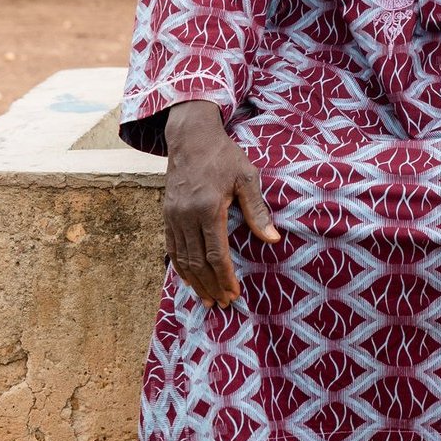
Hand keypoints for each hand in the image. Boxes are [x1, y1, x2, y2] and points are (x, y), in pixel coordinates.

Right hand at [163, 100, 278, 309]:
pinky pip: (171, 247)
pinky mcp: (166, 214)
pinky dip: (180, 267)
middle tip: (224, 303)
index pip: (217, 254)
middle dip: (211, 285)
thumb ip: (257, 210)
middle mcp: (186, 216)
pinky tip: (189, 279)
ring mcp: (173, 216)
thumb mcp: (246, 177)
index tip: (235, 293)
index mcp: (208, 208)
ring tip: (207, 299)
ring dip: (195, 282)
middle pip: (198, 262)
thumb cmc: (223, 156)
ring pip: (182, 258)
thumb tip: (273, 239)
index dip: (225, 277)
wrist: (191, 137)